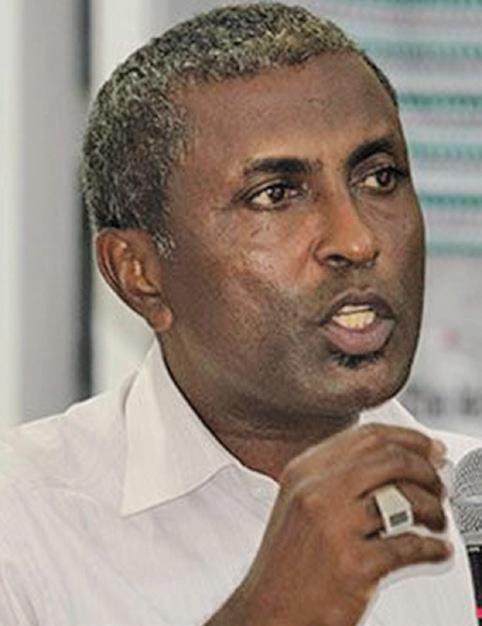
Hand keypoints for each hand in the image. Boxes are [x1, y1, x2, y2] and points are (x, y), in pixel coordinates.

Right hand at [206, 424, 449, 625]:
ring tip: (436, 520)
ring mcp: (334, 526)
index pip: (368, 436)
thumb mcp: (299, 501)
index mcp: (305, 470)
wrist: (268, 610)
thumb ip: (337, 476)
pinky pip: (409, 547)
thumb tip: (394, 461)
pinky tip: (436, 550)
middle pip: (390, 460)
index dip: (409, 439)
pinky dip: (433, 549)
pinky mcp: (353, 564)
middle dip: (426, 471)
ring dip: (433, 509)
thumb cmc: (287, 560)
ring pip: (404, 499)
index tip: (430, 449)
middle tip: (438, 486)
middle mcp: (317, 491)